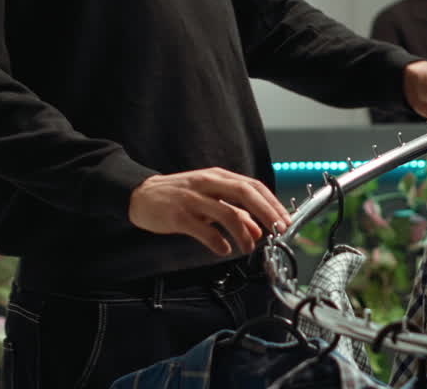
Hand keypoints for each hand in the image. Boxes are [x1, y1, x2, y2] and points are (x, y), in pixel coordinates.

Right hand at [127, 167, 292, 255]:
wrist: (142, 195)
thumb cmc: (179, 195)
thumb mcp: (209, 198)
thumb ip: (234, 212)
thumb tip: (258, 230)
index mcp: (218, 176)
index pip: (253, 186)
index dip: (272, 203)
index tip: (284, 219)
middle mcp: (208, 183)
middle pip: (245, 194)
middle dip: (266, 212)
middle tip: (278, 230)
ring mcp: (194, 199)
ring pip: (228, 213)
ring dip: (244, 234)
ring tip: (248, 248)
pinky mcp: (180, 215)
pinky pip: (205, 230)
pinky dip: (218, 242)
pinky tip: (223, 250)